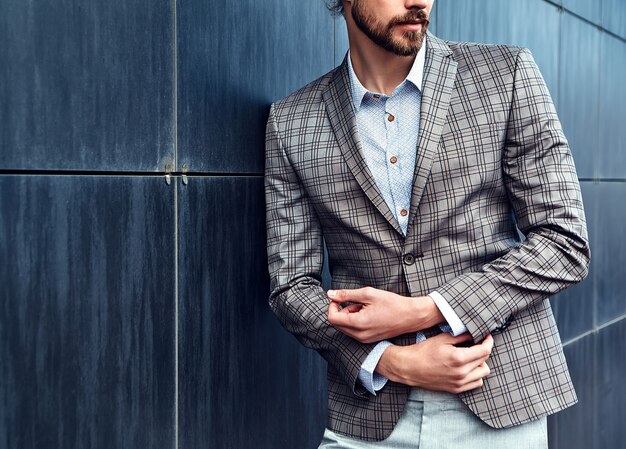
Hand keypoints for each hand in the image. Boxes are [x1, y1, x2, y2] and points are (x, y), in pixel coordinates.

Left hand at [327, 287, 443, 342]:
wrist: (411, 316)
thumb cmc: (392, 303)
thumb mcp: (368, 294)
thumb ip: (347, 294)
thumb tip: (330, 294)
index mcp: (358, 324)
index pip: (332, 318)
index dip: (332, 306)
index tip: (339, 298)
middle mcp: (359, 335)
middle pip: (337, 324)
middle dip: (340, 311)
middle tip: (354, 301)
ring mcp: (364, 339)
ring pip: (345, 327)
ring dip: (348, 316)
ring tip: (363, 306)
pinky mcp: (368, 340)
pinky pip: (353, 331)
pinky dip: (355, 321)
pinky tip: (367, 314)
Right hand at [377, 333, 493, 392]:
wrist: (409, 367)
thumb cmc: (424, 351)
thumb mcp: (442, 338)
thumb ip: (461, 335)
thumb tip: (474, 332)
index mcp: (459, 358)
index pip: (484, 350)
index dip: (488, 341)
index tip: (487, 336)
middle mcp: (461, 372)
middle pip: (485, 361)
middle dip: (483, 350)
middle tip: (477, 344)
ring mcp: (459, 383)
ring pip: (483, 373)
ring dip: (481, 363)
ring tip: (472, 356)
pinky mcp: (456, 389)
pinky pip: (476, 383)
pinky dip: (476, 375)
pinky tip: (468, 367)